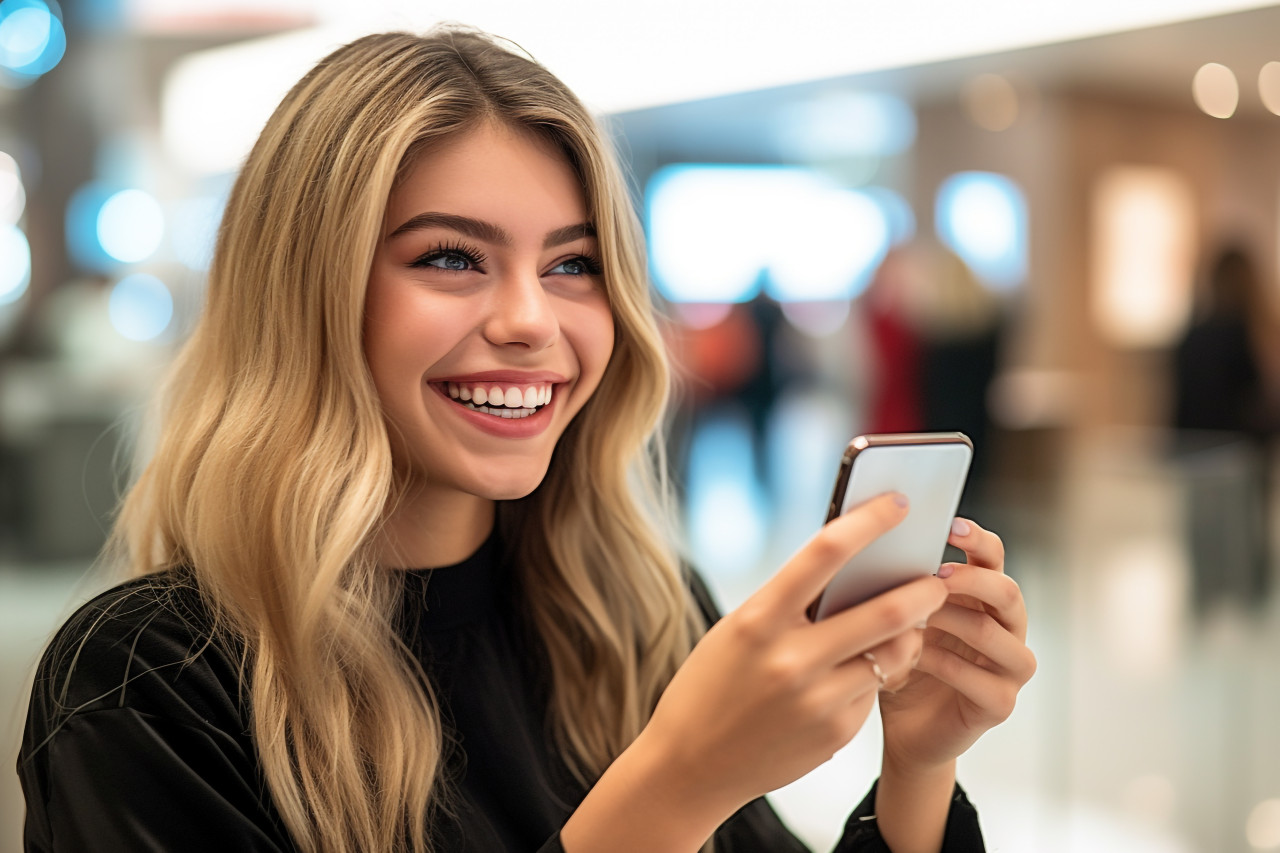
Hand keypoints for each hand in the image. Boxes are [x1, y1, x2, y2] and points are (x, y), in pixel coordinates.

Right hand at [638, 493, 948, 817]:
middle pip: (884, 611)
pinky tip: (861, 672)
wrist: (690, 764)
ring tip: (912, 624)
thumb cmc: (712, 684)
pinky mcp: (836, 733)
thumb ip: (791, 603)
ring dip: (911, 634)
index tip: (898, 504)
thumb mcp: (739, 630)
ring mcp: (817, 700)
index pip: (825, 553)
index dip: (869, 522)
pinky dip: (876, 673)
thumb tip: (854, 569)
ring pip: (892, 654)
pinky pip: (873, 690)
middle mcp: (791, 658)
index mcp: (758, 619)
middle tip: (938, 580)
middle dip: (922, 591)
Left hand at [878, 517, 1036, 773]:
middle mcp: (1006, 627)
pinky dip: (945, 666)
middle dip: (971, 580)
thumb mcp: (893, 618)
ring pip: (995, 634)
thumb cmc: (897, 662)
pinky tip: (914, 658)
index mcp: (982, 597)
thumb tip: (872, 544)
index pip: (993, 557)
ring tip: (916, 617)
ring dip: (953, 622)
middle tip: (935, 576)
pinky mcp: (1001, 704)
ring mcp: (1010, 668)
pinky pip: (981, 680)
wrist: (902, 729)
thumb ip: (896, 586)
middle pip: (1006, 592)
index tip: (949, 524)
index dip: (976, 539)